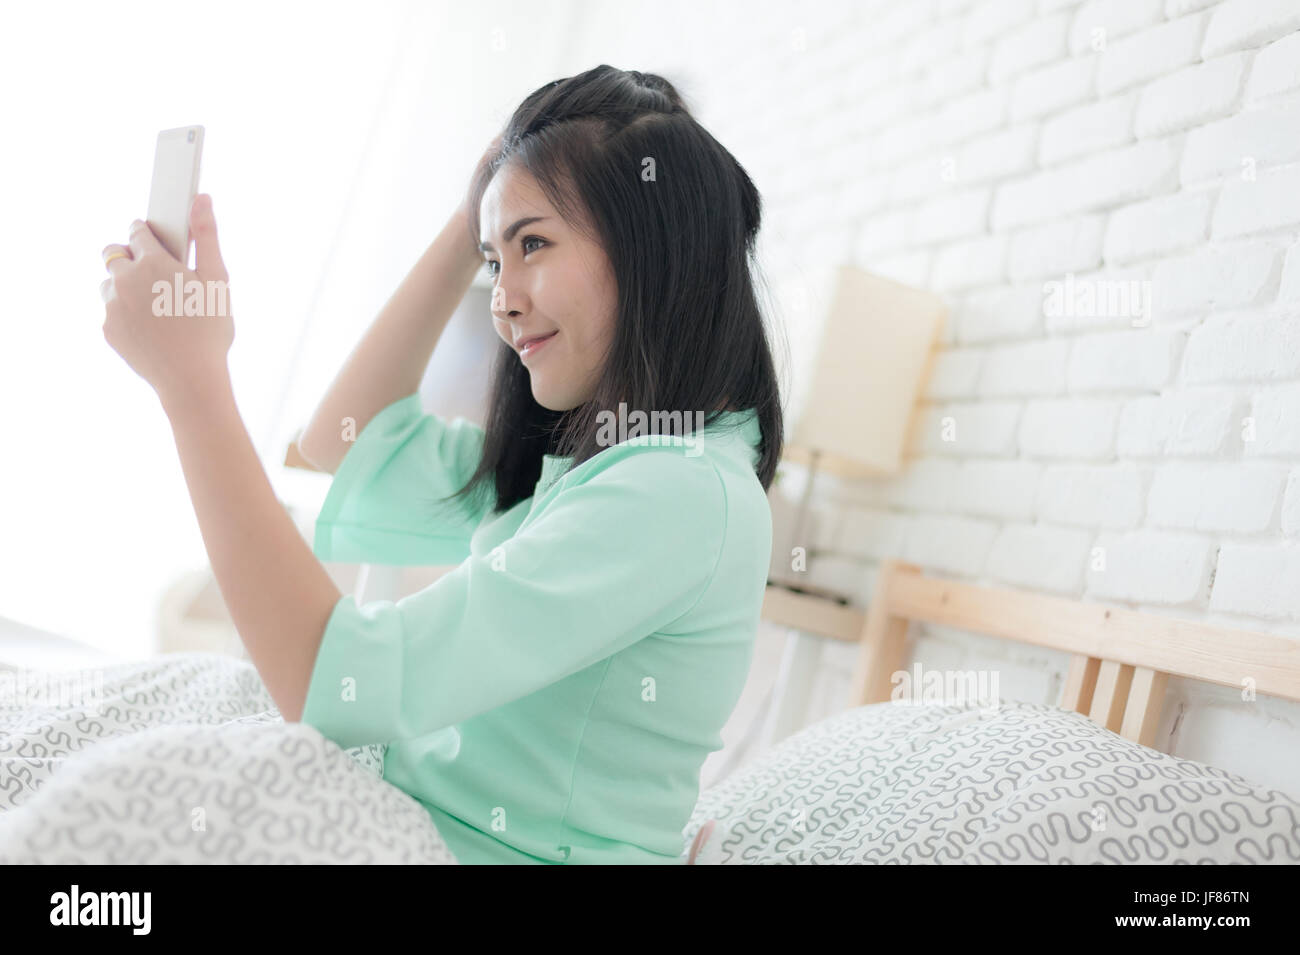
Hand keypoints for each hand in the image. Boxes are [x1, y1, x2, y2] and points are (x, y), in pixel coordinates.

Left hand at [100, 193, 233, 407]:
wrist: (192, 379)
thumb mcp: (216, 280)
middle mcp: (124, 280)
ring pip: (110, 284)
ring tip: (156, 308)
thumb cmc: (210, 329)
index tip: (158, 243)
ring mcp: (112, 306)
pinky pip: (112, 313)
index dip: (149, 235)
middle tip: (157, 278)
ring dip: (126, 288)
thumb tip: (202, 197)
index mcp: (152, 262)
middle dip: (131, 258)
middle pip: (114, 253)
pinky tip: (152, 330)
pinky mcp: (108, 330)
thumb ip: (207, 236)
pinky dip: (127, 315)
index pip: (138, 231)